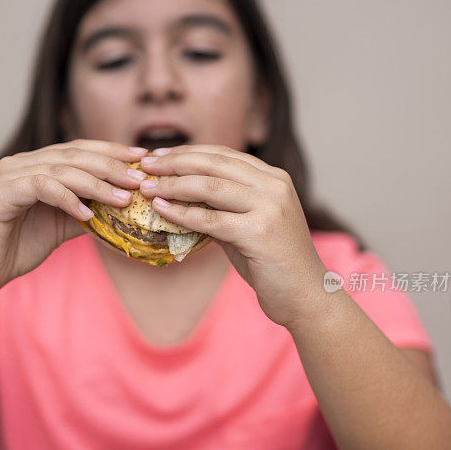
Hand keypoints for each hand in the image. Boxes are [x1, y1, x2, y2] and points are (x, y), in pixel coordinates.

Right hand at [0, 140, 146, 301]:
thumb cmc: (19, 246)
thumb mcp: (63, 226)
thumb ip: (88, 211)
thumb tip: (125, 207)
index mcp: (37, 165)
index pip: (80, 149)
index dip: (112, 151)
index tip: (142, 158)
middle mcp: (23, 163)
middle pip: (75, 155)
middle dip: (111, 165)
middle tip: (139, 178)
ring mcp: (10, 175)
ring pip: (61, 169)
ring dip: (96, 184)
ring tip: (123, 199)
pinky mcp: (2, 193)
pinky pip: (42, 188)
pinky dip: (68, 199)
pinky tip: (88, 214)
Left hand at [139, 145, 327, 327]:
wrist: (305, 296)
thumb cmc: (273, 264)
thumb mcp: (248, 225)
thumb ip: (223, 207)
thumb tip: (180, 196)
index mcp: (274, 178)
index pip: (223, 155)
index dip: (188, 152)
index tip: (158, 156)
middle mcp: (274, 186)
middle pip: (214, 164)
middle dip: (175, 163)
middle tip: (145, 166)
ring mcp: (270, 207)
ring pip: (210, 187)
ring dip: (173, 185)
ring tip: (147, 187)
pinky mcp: (260, 233)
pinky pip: (210, 219)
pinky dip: (181, 213)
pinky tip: (161, 209)